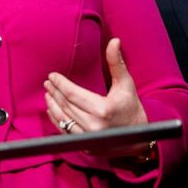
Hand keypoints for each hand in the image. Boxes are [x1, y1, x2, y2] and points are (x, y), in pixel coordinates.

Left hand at [44, 38, 147, 155]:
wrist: (140, 138)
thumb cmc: (132, 108)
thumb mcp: (126, 84)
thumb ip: (117, 63)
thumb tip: (114, 41)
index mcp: (102, 109)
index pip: (73, 94)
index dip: (60, 84)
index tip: (52, 76)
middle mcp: (93, 126)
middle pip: (66, 105)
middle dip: (54, 92)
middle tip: (47, 82)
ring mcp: (88, 138)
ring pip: (63, 119)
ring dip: (52, 105)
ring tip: (47, 94)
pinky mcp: (86, 147)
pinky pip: (65, 132)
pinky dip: (57, 120)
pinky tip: (52, 110)